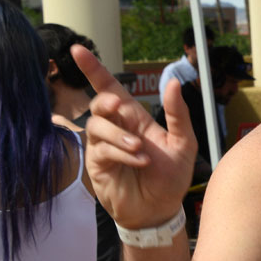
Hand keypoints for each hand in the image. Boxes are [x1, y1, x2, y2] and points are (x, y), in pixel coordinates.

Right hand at [71, 46, 196, 228]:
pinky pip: (102, 150)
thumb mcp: (184, 143)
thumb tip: (173, 82)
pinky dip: (121, 153)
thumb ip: (178, 114)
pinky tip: (139, 161)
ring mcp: (104, 146)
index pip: (110, 88)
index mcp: (135, 118)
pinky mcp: (98, 165)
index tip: (77, 50)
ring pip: (97, 126)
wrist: (161, 209)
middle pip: (98, 103)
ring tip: (139, 149)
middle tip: (119, 109)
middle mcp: (116, 129)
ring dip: (118, 135)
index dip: (93, 69)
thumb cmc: (171, 176)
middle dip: (105, 102)